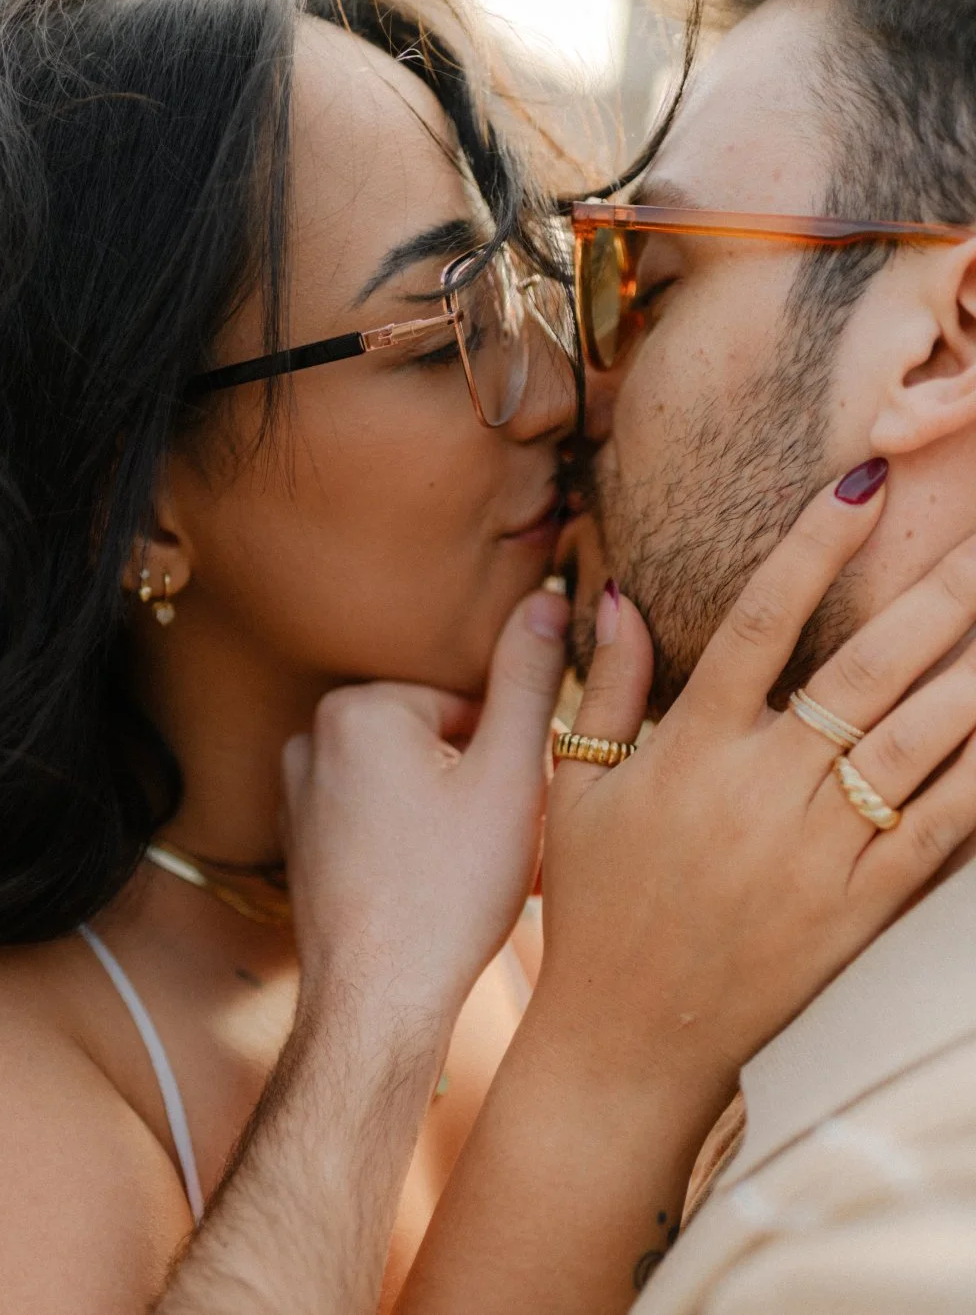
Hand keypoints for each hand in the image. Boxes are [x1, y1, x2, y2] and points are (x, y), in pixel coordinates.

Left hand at [280, 588, 569, 1021]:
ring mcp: (297, 791)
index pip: (470, 706)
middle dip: (477, 785)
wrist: (376, 1004)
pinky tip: (435, 887)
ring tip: (470, 873)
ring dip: (450, 813)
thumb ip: (528, 676)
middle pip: (436, 739)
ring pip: (409, 779)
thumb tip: (550, 593)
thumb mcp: (509, 775)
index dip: (508, 760)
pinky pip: (375, 815)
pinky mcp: (299, 839)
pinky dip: (410, 839)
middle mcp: (312, 736)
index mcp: (360, 706)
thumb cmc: (448, 893)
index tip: (515, 812)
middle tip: (498, 848)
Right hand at [540, 472, 975, 1107]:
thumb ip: (606, 689)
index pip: (762, 621)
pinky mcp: (859, 908)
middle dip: (939, 591)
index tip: (866, 481)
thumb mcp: (579, 790)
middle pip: (868, 668)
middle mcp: (763, 788)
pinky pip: (942, 832)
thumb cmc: (596, 905)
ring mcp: (819, 849)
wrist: (630, 1036)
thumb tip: (616, 595)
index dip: (815, 544)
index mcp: (692, 748)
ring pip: (920, 740)